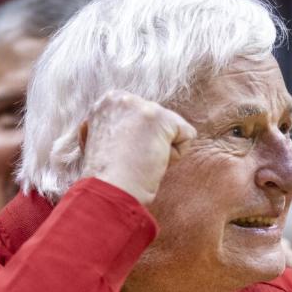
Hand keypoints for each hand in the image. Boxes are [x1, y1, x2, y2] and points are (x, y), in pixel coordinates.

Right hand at [79, 91, 195, 205]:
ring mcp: (139, 106)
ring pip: (172, 128)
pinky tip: (153, 163)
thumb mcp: (105, 142)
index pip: (143, 117)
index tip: (120, 156)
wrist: (109, 192)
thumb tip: (136, 129)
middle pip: (159, 120)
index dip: (137, 142)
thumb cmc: (107, 178)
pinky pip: (187, 135)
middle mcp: (121, 98)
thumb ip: (120, 126)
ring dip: (161, 151)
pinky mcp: (158, 118)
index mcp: (107, 102)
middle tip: (130, 161)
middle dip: (149, 143)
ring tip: (139, 162)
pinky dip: (176, 156)